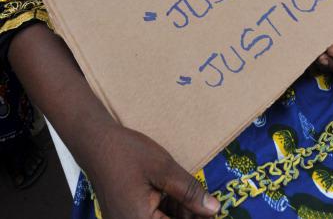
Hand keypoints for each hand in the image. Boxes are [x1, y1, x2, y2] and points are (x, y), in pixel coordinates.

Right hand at [88, 124, 219, 218]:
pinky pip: (154, 217)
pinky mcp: (128, 216)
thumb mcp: (164, 169)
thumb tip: (214, 209)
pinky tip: (182, 196)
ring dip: (182, 212)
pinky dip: (169, 208)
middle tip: (210, 203)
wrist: (95, 142)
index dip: (198, 218)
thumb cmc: (127, 153)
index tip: (213, 212)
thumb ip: (189, 192)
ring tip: (197, 196)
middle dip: (191, 215)